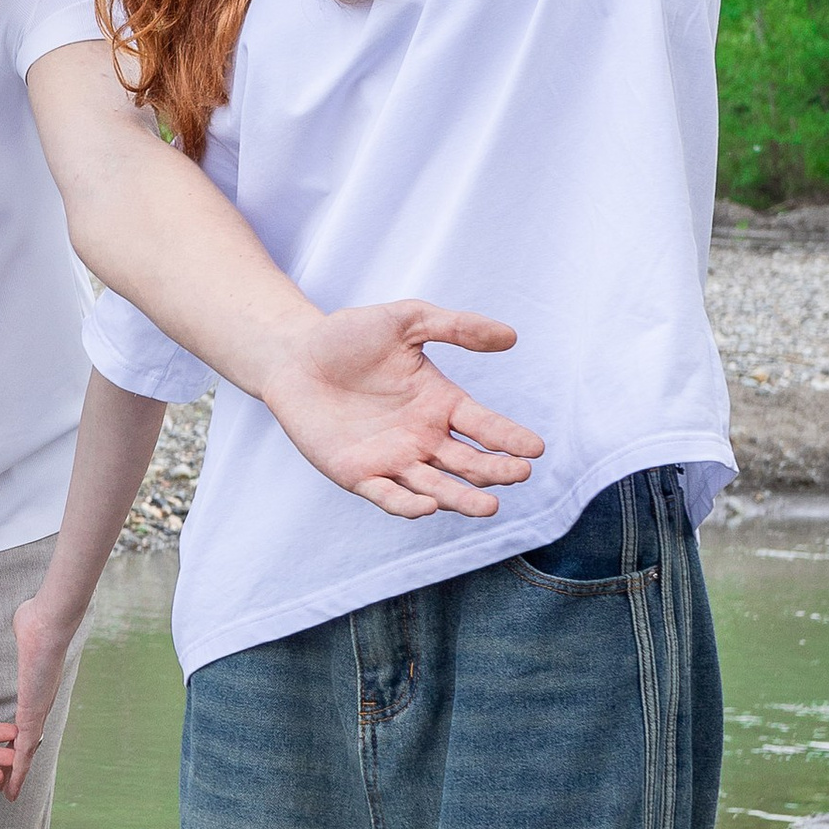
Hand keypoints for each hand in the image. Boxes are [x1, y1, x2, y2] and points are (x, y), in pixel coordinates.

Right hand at [3, 585, 78, 801]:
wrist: (49, 621)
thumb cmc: (38, 619)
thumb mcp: (25, 629)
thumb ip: (24, 632)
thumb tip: (25, 620)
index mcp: (36, 690)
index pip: (25, 722)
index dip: (16, 738)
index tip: (8, 751)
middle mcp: (39, 705)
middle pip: (27, 743)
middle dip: (16, 763)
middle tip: (7, 782)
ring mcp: (37, 712)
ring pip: (26, 753)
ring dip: (16, 775)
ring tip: (6, 794)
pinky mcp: (32, 716)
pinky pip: (23, 750)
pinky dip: (18, 771)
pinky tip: (10, 787)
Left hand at [257, 304, 543, 519]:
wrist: (293, 354)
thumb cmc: (349, 335)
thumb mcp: (406, 320)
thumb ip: (455, 327)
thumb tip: (511, 336)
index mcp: (441, 403)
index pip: (485, 426)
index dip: (510, 438)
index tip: (535, 448)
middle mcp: (423, 437)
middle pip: (468, 462)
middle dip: (495, 471)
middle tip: (520, 474)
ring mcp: (392, 459)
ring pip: (436, 486)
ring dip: (461, 498)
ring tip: (489, 507)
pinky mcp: (358, 474)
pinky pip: (387, 495)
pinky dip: (407, 504)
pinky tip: (427, 506)